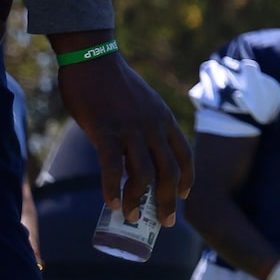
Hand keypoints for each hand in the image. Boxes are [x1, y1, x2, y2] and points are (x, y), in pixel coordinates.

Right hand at [54, 42, 190, 228]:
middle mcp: (154, 127)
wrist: (92, 56)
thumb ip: (145, 126)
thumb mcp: (141, 104)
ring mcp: (132, 129)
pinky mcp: (106, 130)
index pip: (186, 155)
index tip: (184, 195)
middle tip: (165, 222)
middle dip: (169, 201)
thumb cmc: (112, 82)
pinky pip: (113, 167)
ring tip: (131, 218)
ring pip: (144, 174)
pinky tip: (110, 204)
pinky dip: (113, 189)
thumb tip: (135, 150)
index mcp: (165, 120)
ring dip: (138, 201)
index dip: (187, 179)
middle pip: (170, 172)